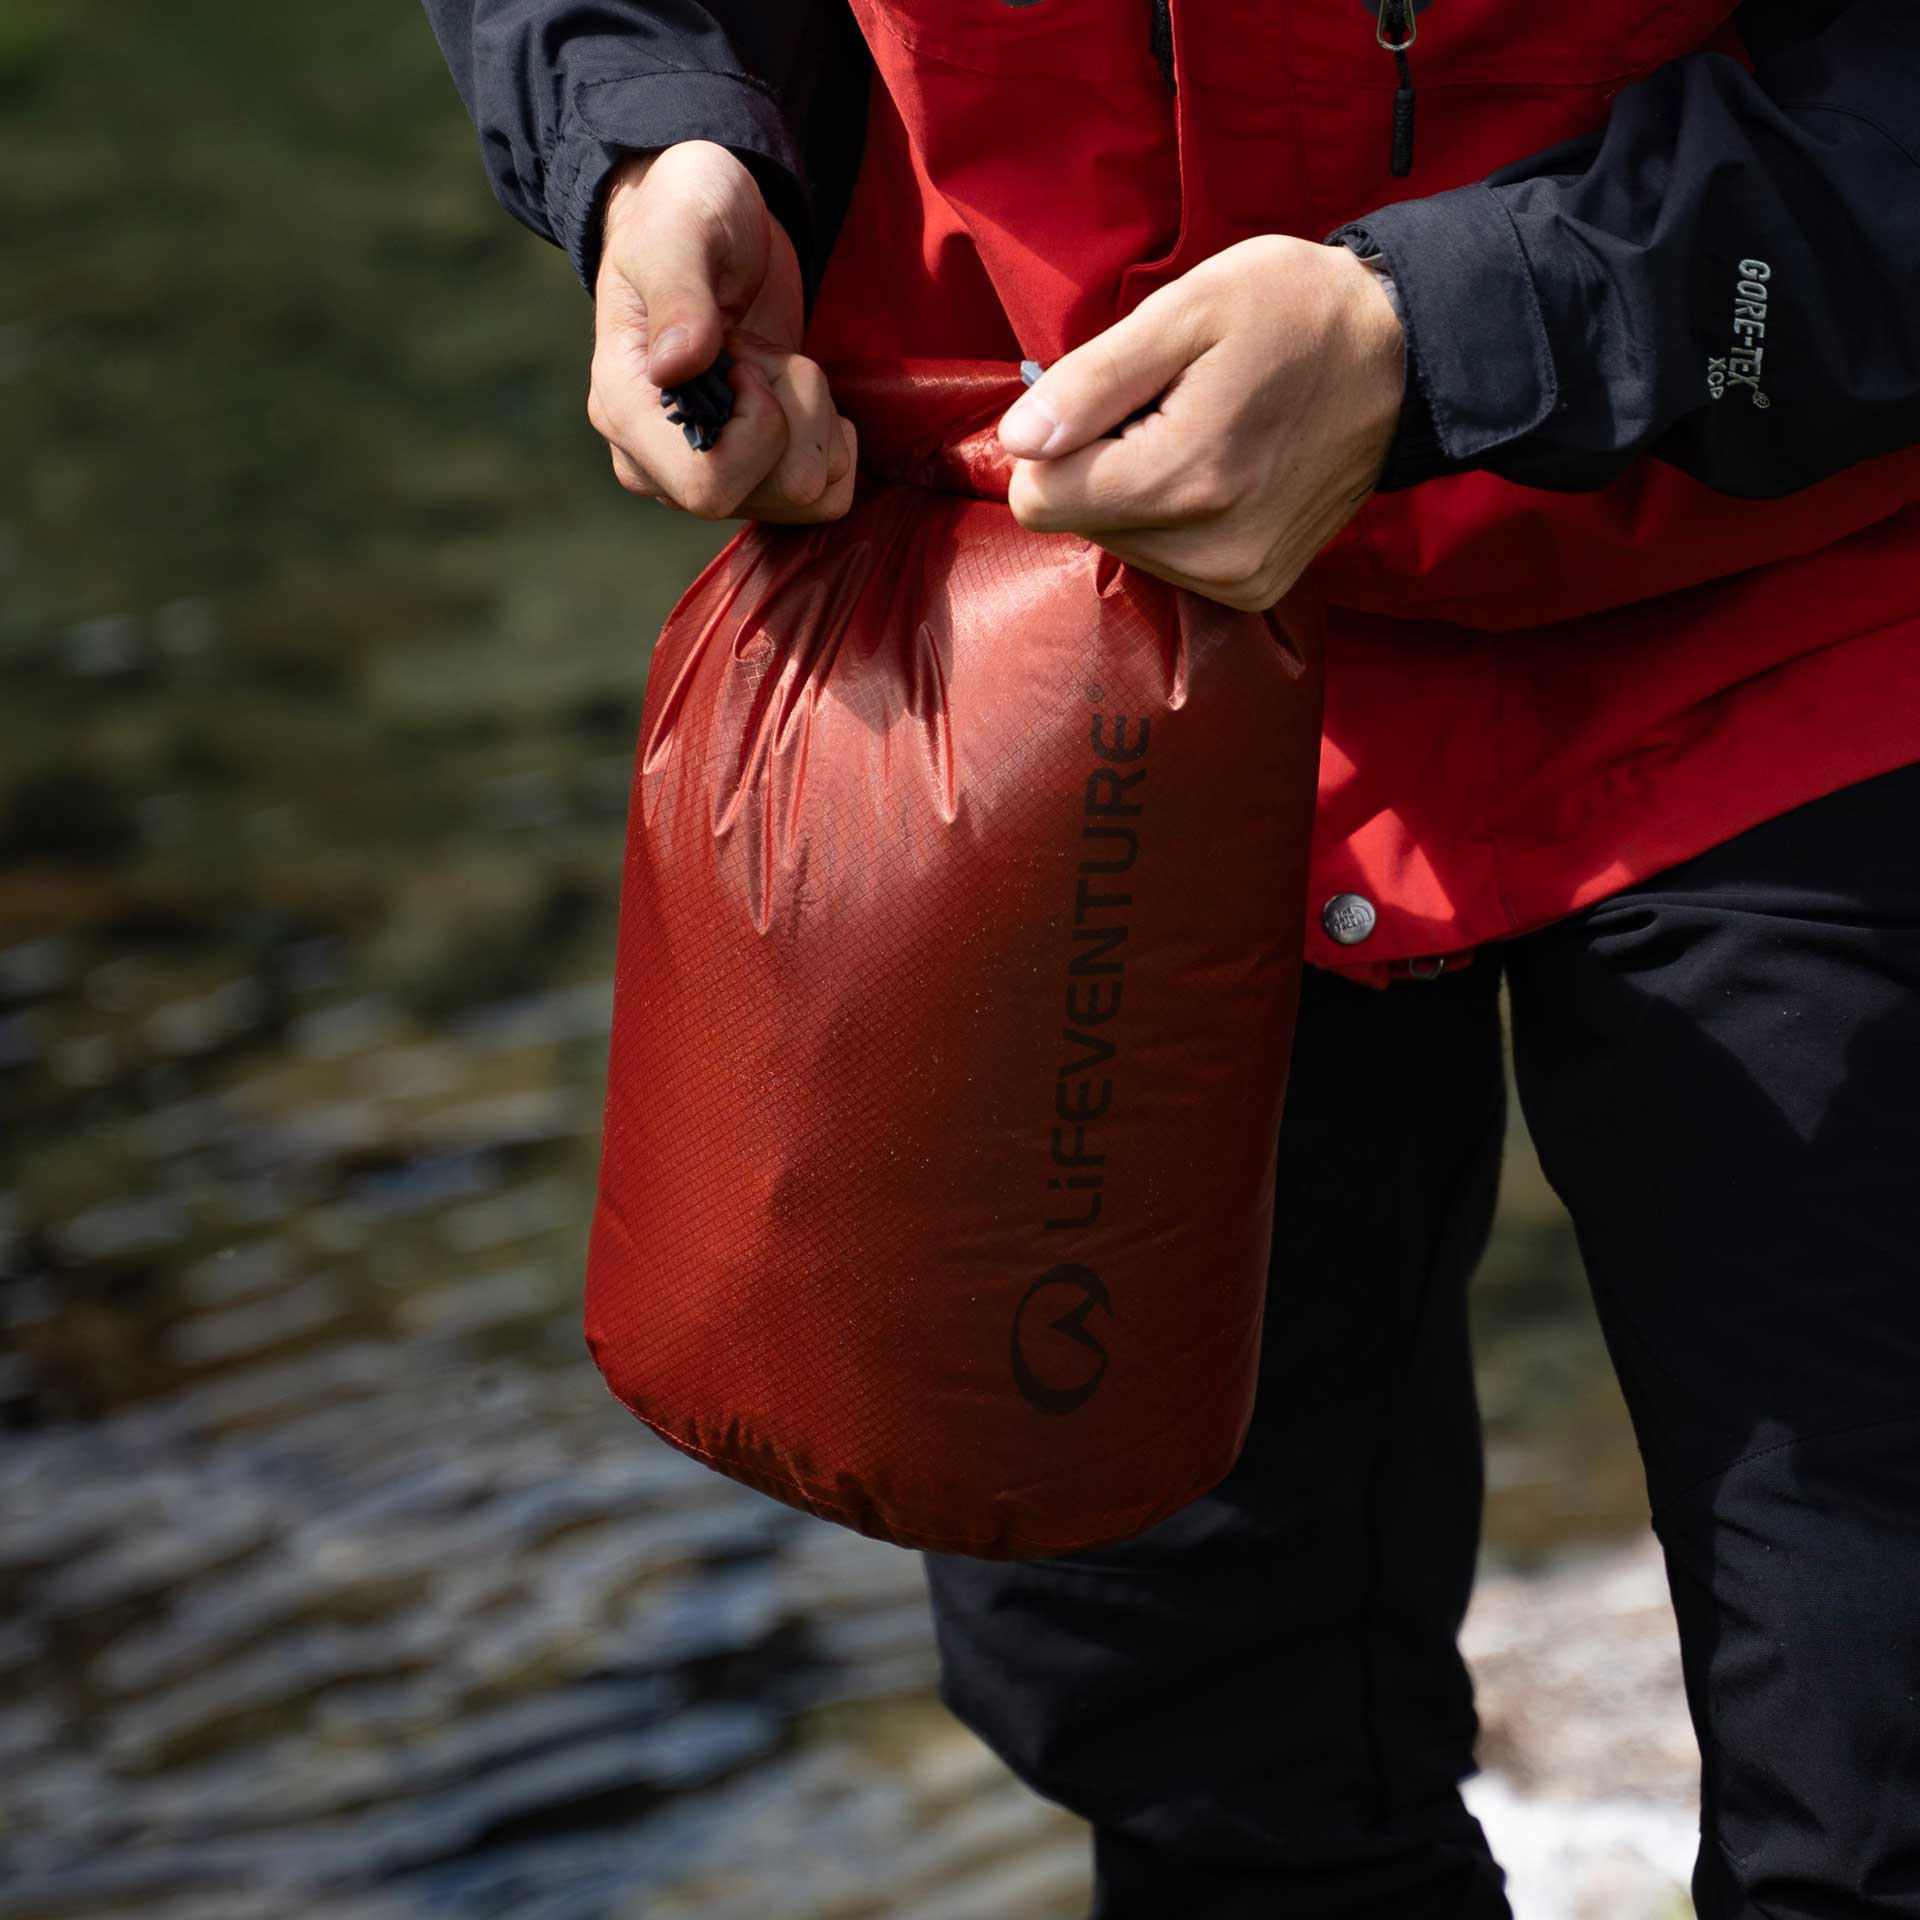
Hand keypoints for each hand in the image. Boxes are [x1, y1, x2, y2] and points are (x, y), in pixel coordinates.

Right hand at [589, 141, 856, 523]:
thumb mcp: (681, 226)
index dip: (757, 429)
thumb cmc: (686, 213)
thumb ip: (678, 292)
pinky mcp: (754, 478)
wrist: (715, 225)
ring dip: (814, 421)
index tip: (746, 358)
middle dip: (795, 416)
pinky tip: (801, 395)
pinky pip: (825, 498)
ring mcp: (709, 474)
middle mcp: (659, 461)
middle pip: (768, 492)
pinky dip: (832, 444)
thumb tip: (676, 366)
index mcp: (625, 409)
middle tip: (763, 354)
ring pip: (805, 494)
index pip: (706, 485)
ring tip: (775, 363)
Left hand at [997, 236, 1404, 610]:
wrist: (1402, 356)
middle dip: (1105, 462)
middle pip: (1079, 522)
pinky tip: (1226, 468)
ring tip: (1206, 432)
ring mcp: (1235, 578)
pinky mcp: (1254, 589)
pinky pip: (1166, 562)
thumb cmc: (1293, 311)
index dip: (1057, 440)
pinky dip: (1177, 517)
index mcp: (1183, 477)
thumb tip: (1017, 443)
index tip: (1115, 398)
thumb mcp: (1188, 309)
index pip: (1038, 498)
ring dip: (1141, 489)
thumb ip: (1092, 382)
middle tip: (1173, 407)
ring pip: (1120, 544)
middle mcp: (1208, 549)